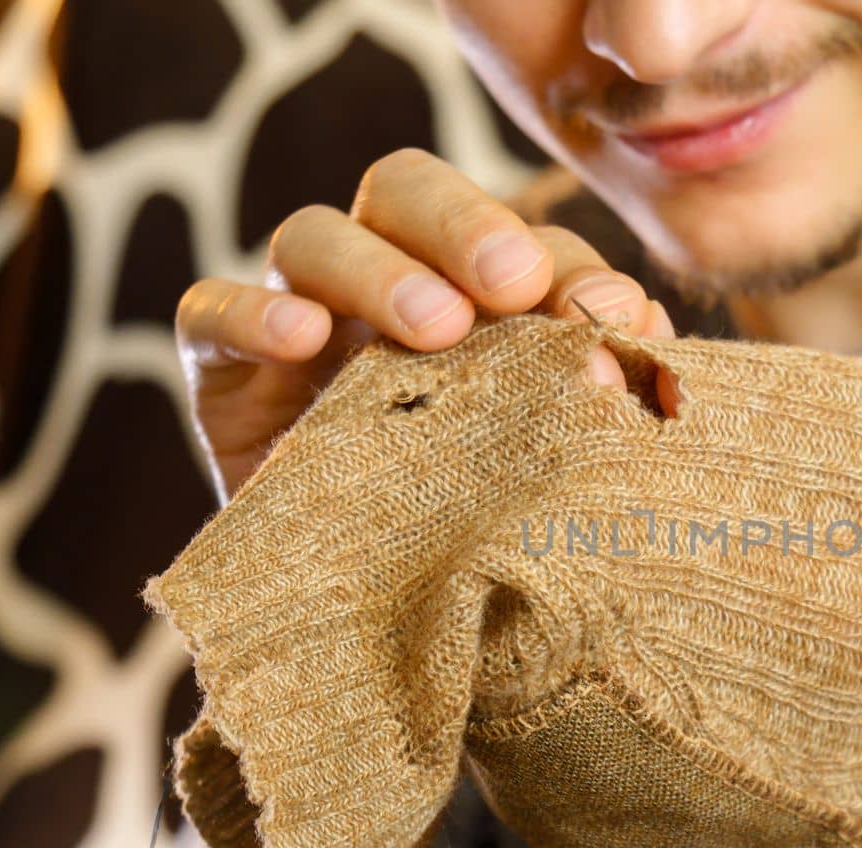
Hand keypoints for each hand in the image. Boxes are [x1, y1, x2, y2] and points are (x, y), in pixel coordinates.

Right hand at [174, 147, 678, 502]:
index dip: (566, 261)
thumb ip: (591, 394)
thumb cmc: (480, 540)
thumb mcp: (543, 467)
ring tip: (435, 329)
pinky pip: (210, 313)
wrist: (381, 640)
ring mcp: (300, 324)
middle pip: (405, 192)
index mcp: (472, 301)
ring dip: (378, 270)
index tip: (610, 313)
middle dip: (467, 224)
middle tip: (514, 284)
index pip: (516, 239)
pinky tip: (301, 339)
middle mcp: (383, 290)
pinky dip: (252, 314)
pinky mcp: (222, 378)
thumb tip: (651, 329)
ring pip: (312, 236)